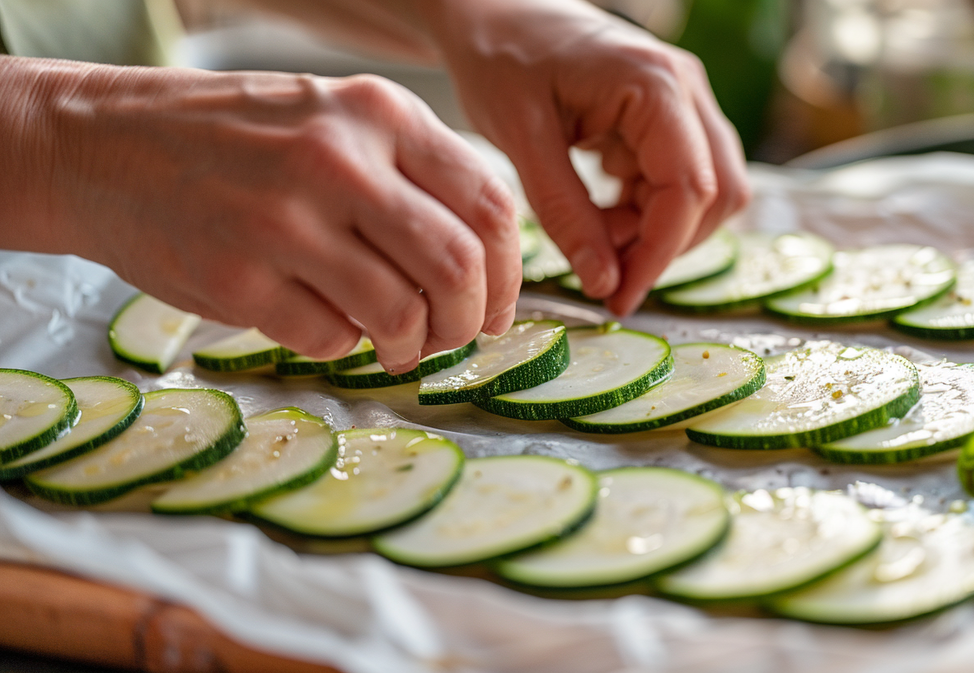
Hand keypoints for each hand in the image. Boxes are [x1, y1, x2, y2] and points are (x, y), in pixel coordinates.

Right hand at [0, 58, 518, 370]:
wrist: (103, 146)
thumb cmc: (238, 141)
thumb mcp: (335, 121)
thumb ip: (411, 175)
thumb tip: (485, 262)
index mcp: (379, 114)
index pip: (489, 203)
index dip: (509, 273)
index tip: (498, 307)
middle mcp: (339, 160)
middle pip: (456, 266)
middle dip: (469, 320)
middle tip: (454, 336)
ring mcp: (284, 220)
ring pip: (401, 313)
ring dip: (412, 345)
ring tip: (397, 344)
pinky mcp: (237, 278)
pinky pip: (331, 338)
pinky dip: (344, 345)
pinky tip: (327, 325)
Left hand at [423, 0, 750, 314]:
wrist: (493, 13)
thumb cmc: (501, 58)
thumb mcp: (521, 140)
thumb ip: (564, 212)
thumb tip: (605, 283)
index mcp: (655, 85)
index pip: (690, 189)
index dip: (658, 254)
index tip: (619, 296)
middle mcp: (686, 89)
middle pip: (716, 195)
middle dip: (664, 244)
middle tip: (605, 274)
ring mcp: (684, 102)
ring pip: (705, 192)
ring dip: (657, 230)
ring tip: (595, 237)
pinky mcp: (670, 117)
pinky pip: (681, 180)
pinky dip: (646, 211)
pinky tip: (600, 212)